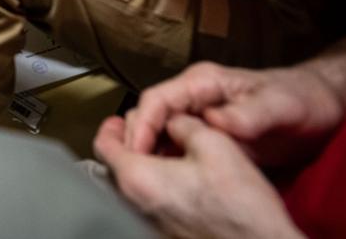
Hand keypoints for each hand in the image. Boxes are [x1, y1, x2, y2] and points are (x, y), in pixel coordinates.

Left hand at [95, 114, 303, 238]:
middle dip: (132, 141)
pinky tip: (182, 173)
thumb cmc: (241, 206)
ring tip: (169, 148)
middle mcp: (138, 203)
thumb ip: (183, 124)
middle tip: (148, 129)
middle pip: (117, 164)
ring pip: (134, 182)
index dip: (112, 125)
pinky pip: (151, 200)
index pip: (104, 145)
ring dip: (146, 162)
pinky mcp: (168, 230)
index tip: (120, 118)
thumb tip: (173, 121)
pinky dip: (158, 182)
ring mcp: (151, 220)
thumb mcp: (214, 144)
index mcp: (139, 178)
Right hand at [121, 61, 345, 167]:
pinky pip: (177, 150)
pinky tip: (169, 183)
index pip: (156, 99)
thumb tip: (215, 120)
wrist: (323, 107)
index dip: (141, 125)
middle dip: (137, 143)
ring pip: (159, 136)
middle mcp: (195, 98)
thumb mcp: (280, 105)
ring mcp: (200, 118)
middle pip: (150, 117)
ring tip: (145, 183)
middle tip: (134, 174)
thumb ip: (249, 113)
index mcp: (203, 83)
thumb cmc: (302, 98)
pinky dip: (167, 165)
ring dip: (150, 156)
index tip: (137, 152)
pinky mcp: (208, 138)